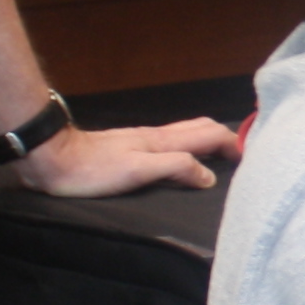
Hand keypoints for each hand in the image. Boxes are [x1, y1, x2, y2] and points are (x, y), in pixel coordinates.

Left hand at [12, 116, 241, 196]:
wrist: (53, 159)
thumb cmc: (92, 170)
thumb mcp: (137, 171)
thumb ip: (175, 168)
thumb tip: (208, 176)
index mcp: (162, 141)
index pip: (209, 134)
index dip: (233, 143)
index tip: (251, 159)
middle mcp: (157, 136)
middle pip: (200, 128)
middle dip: (225, 137)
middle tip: (241, 157)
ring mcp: (143, 140)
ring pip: (186, 134)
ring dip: (208, 141)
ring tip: (221, 157)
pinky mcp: (131, 148)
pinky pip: (172, 143)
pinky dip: (189, 148)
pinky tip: (184, 161)